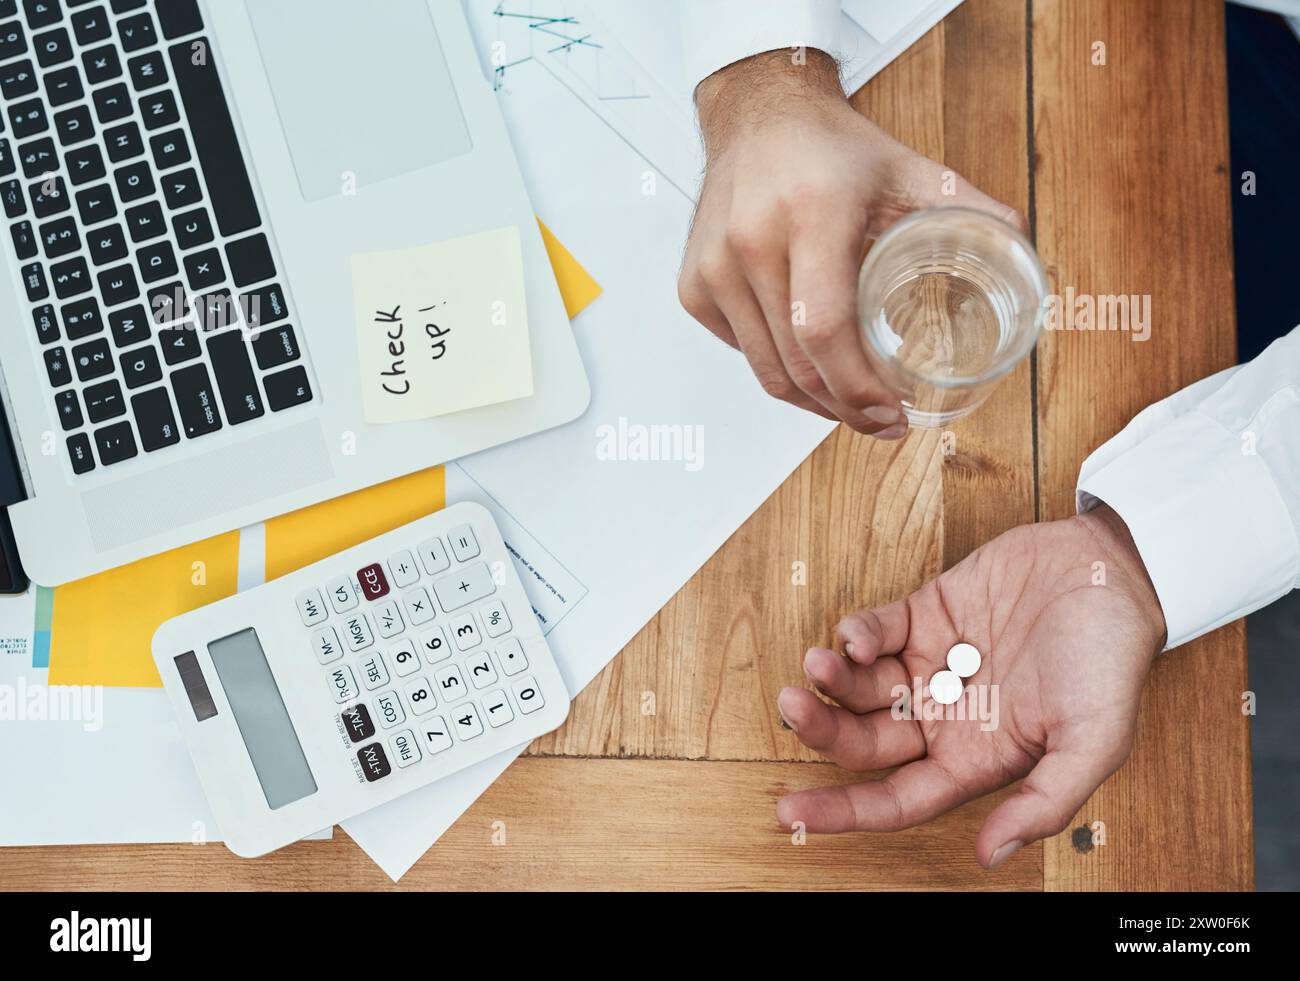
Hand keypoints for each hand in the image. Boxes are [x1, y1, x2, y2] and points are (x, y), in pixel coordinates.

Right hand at [678, 49, 1026, 437]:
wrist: (758, 116)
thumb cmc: (831, 150)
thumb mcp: (911, 172)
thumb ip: (973, 214)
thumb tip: (1025, 259)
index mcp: (811, 213)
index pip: (825, 329)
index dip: (858, 388)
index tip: (891, 413)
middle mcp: (753, 241)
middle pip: (796, 364)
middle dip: (844, 410)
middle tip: (882, 422)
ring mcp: (715, 267)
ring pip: (765, 370)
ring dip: (812, 403)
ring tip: (850, 409)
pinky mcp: (694, 285)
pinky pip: (742, 352)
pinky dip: (778, 372)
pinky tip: (810, 368)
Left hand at [775, 506, 1166, 867]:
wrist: (1117, 572)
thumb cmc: (1112, 660)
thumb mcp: (1095, 743)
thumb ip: (1044, 803)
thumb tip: (990, 855)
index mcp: (975, 759)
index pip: (896, 798)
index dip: (843, 810)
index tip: (790, 814)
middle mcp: (945, 718)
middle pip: (864, 741)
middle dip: (822, 729)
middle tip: (791, 706)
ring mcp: (932, 665)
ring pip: (859, 686)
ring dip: (831, 679)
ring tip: (816, 662)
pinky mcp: (926, 614)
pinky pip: (875, 631)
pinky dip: (856, 634)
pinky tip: (855, 636)